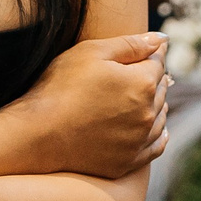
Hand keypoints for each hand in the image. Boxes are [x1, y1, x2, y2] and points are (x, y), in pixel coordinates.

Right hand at [16, 32, 170, 179]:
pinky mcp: (128, 161)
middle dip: (152, 78)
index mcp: (143, 83)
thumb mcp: (92, 52)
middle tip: (139, 71)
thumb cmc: (60, 87)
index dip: (150, 53)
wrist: (38, 134)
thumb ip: (131, 44)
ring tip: (142, 97)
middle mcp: (148, 113)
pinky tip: (152, 128)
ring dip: (155, 104)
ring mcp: (139, 140)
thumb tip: (162, 38)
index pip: (158, 62)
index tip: (147, 50)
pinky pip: (155, 146)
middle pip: (160, 89)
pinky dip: (157, 134)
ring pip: (160, 117)